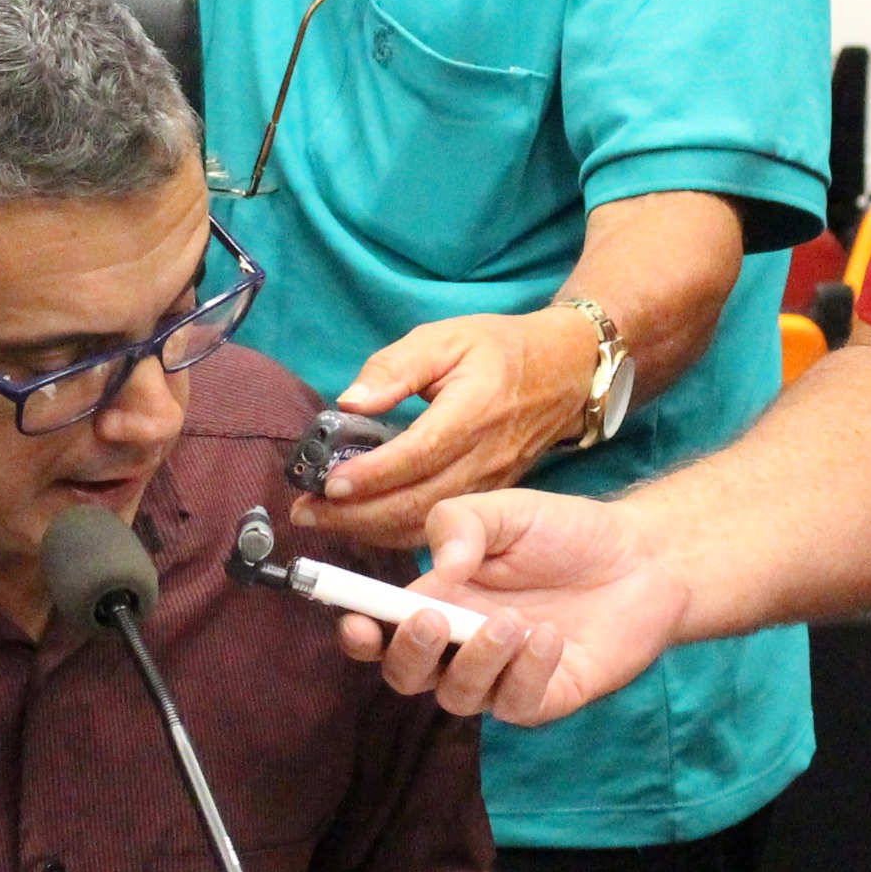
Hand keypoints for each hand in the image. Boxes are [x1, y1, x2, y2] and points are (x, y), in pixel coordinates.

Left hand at [290, 310, 601, 550]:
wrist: (565, 372)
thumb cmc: (498, 349)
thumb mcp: (445, 338)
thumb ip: (395, 367)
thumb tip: (349, 401)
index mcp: (474, 411)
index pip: (419, 454)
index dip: (373, 474)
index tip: (328, 484)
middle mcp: (486, 457)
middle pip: (420, 503)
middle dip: (357, 516)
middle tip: (305, 512)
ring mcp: (492, 483)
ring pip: (429, 525)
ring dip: (371, 531)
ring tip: (322, 520)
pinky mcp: (491, 498)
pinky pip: (441, 526)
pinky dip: (396, 533)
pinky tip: (362, 525)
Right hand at [334, 488, 688, 724]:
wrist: (642, 557)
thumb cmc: (566, 534)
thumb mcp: (507, 510)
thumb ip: (460, 524)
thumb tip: (439, 566)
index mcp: (439, 600)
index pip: (382, 629)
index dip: (360, 634)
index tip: (355, 622)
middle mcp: (462, 646)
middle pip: (408, 676)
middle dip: (409, 654)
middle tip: (433, 619)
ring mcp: (502, 677)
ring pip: (459, 696)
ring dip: (476, 661)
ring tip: (511, 622)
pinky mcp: (544, 698)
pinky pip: (516, 705)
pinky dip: (526, 674)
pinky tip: (548, 637)